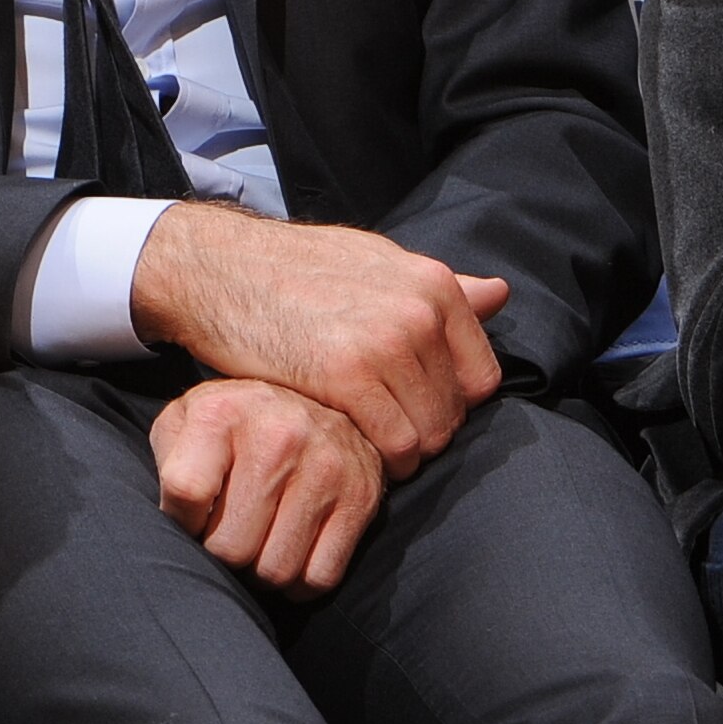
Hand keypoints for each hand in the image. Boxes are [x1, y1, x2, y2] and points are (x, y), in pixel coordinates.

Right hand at [129, 205, 507, 477]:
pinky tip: (353, 448)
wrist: (222, 268)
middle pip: (454, 412)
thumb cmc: (298, 269)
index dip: (452, 405)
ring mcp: (385, 343)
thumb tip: (500, 294)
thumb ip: (443, 287)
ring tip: (368, 444)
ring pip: (427, 435)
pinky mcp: (346, 376)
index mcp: (433, 284)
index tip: (417, 411)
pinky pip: (393, 444)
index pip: (481, 376)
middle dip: (425, 433)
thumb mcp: (378, 262)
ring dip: (402, 454)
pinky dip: (380, 461)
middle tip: (386, 435)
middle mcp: (419, 311)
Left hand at [150, 378, 386, 597]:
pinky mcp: (360, 497)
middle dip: (223, 551)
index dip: (181, 520)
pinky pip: (320, 577)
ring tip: (260, 539)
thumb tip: (175, 524)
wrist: (320, 395)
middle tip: (230, 532)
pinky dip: (301, 581)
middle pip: (231, 547)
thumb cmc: (237, 422)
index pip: (185, 493)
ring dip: (261, 569)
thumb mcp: (187, 420)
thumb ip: (168, 463)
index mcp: (223, 412)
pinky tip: (292, 551)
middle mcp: (279, 435)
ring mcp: (325, 467)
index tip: (193, 515)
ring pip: (276, 571)